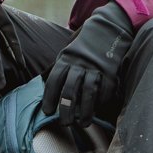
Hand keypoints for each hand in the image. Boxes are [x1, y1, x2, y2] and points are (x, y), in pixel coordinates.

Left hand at [41, 3, 135, 128]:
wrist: (107, 28)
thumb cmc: (84, 45)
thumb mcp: (66, 52)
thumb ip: (58, 68)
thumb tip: (42, 82)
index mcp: (65, 59)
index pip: (54, 80)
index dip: (50, 97)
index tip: (47, 112)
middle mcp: (79, 64)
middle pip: (70, 90)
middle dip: (66, 109)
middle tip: (65, 124)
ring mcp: (96, 67)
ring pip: (88, 92)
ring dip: (85, 110)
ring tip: (83, 124)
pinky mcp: (111, 70)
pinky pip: (106, 89)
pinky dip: (103, 101)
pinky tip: (99, 109)